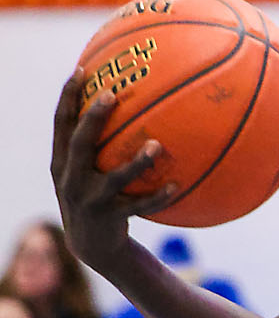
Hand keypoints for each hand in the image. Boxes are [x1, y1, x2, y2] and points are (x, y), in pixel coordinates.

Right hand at [51, 71, 176, 268]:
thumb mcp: (85, 171)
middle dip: (93, 118)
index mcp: (63, 162)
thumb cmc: (94, 197)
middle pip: (79, 143)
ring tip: (157, 145)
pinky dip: (158, 197)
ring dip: (137, 163)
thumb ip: (95, 144)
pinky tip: (177, 186)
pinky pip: (139, 206)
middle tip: (111, 95)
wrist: (92, 247)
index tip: (82, 70)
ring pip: (114, 178)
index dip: (67, 96)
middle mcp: (71, 179)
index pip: (60, 123)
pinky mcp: (110, 219)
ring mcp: (90, 200)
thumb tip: (124, 105)